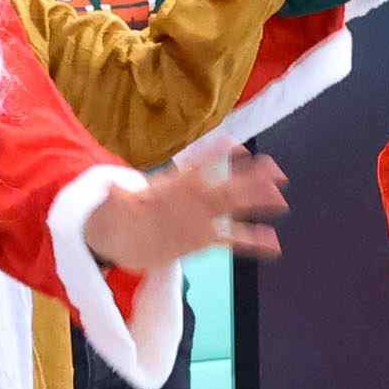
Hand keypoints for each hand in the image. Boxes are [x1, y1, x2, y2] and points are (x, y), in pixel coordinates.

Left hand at [84, 151, 285, 275]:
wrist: (124, 240)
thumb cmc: (122, 216)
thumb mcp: (117, 206)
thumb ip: (118, 197)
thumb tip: (109, 187)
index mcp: (176, 185)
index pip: (198, 165)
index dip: (214, 154)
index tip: (233, 144)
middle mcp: (195, 199)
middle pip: (226, 187)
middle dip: (249, 178)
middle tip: (273, 168)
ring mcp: (202, 219)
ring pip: (234, 209)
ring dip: (256, 205)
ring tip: (280, 201)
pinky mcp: (204, 240)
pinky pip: (232, 240)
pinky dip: (252, 241)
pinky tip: (272, 245)